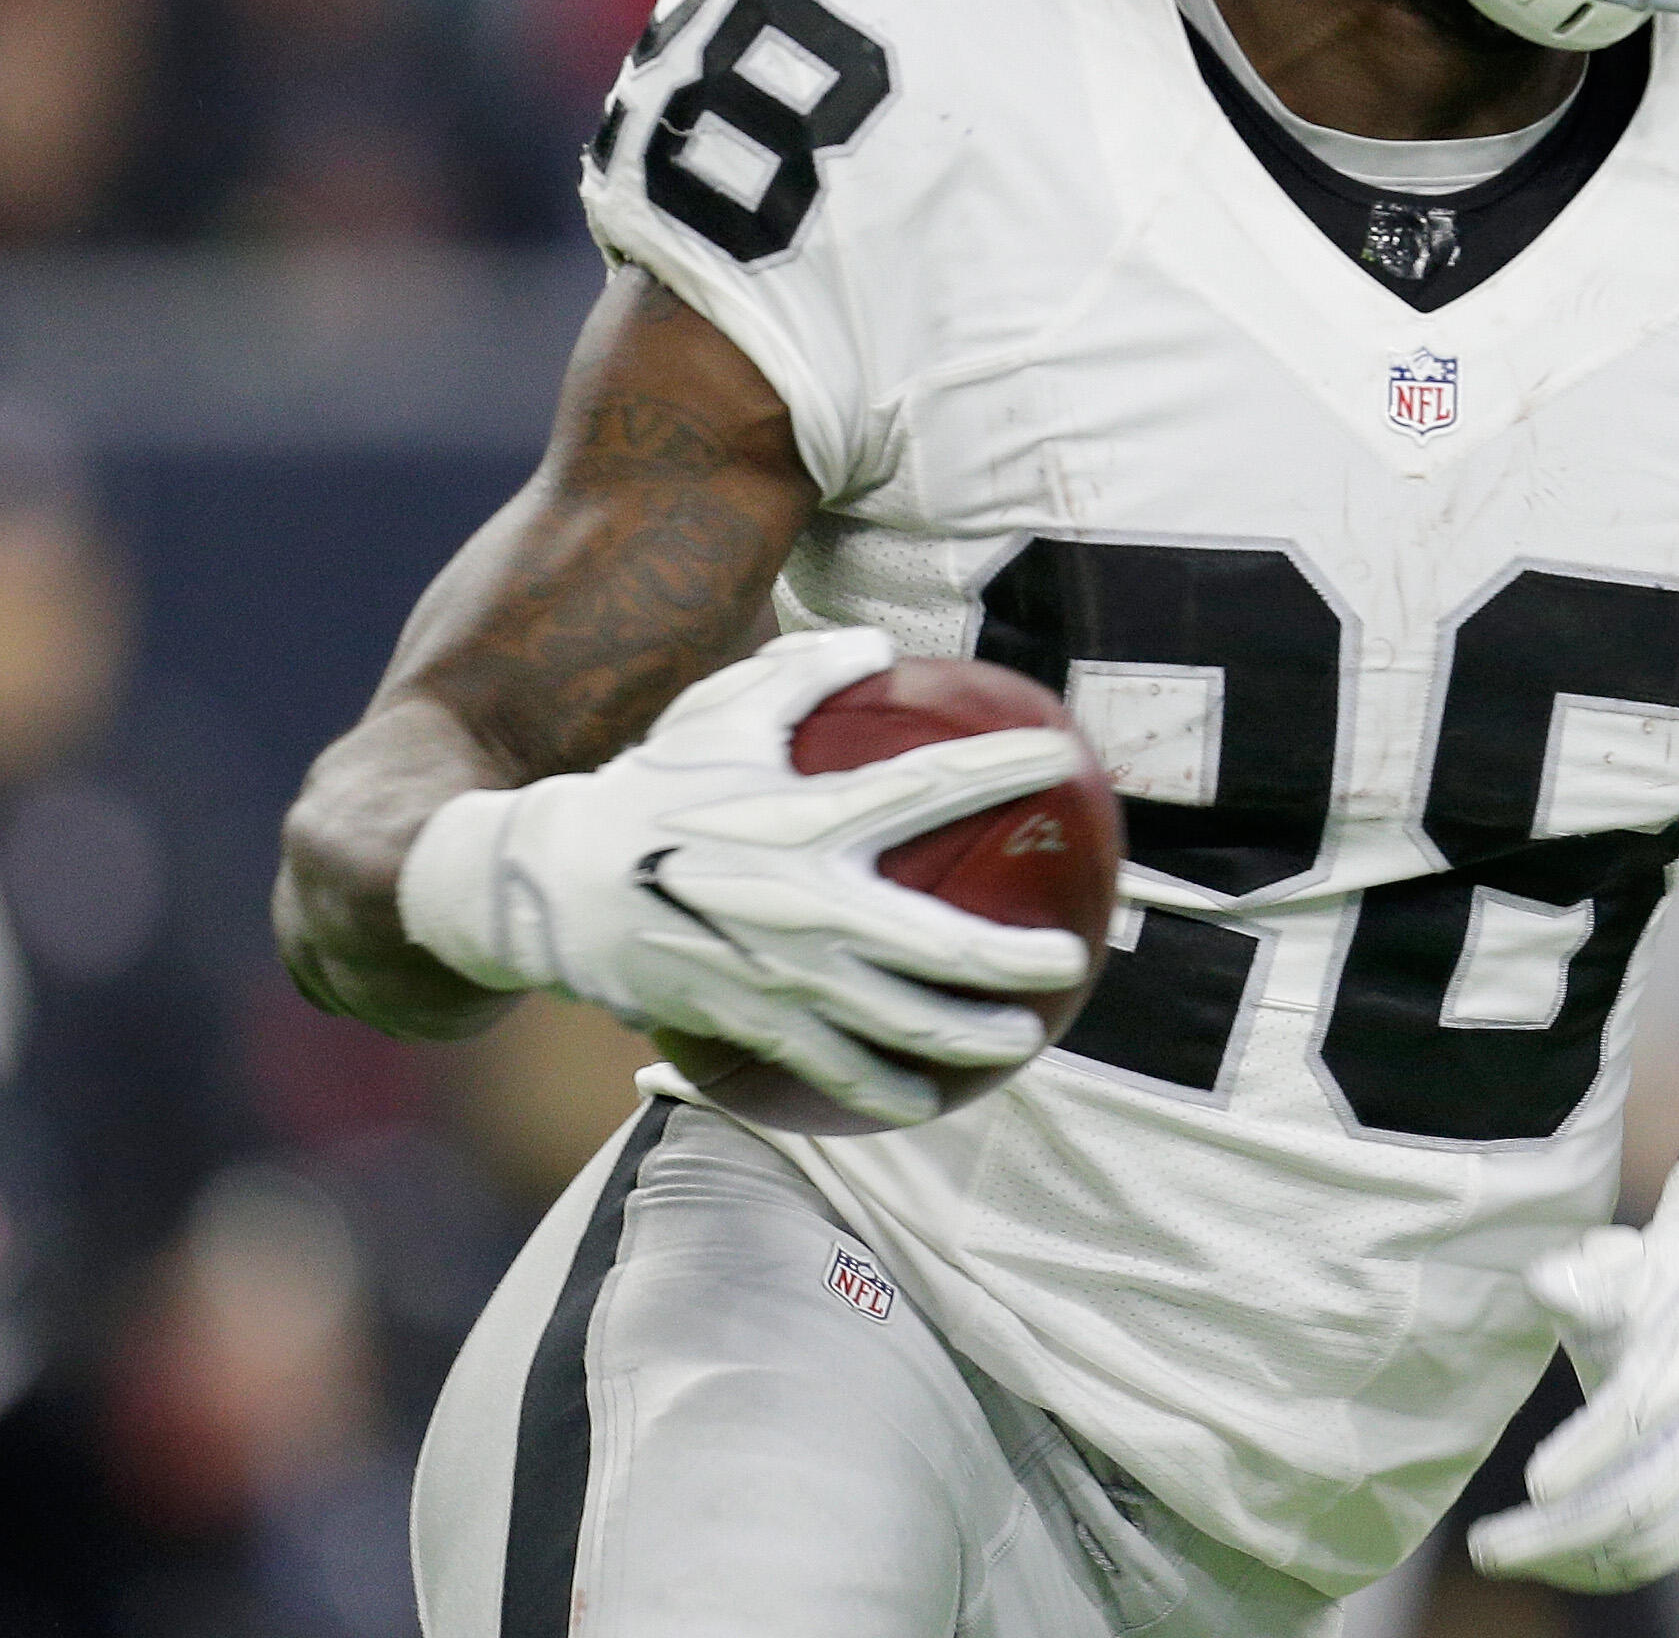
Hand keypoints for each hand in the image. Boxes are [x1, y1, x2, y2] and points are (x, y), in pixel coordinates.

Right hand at [395, 628, 1091, 1127]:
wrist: (543, 889)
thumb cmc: (645, 790)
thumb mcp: (716, 714)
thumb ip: (801, 673)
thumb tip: (876, 641)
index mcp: (806, 820)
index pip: (928, 787)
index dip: (1000, 766)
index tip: (1062, 754)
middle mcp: (806, 906)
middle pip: (940, 944)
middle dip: (1015, 959)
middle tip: (1070, 958)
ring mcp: (780, 977)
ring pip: (899, 1025)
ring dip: (970, 1039)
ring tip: (1024, 1041)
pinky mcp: (748, 1024)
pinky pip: (832, 1070)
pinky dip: (884, 1091)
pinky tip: (924, 1101)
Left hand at [1468, 1141, 1678, 1591]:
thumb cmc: (1651, 1286)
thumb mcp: (1621, 1263)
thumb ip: (1581, 1275)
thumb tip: (1544, 1283)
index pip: (1641, 1413)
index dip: (1589, 1452)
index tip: (1532, 1483)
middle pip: (1644, 1495)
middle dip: (1561, 1529)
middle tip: (1484, 1546)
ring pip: (1650, 1538)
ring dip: (1571, 1557)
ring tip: (1498, 1554)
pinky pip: (1660, 1553)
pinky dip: (1601, 1569)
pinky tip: (1544, 1560)